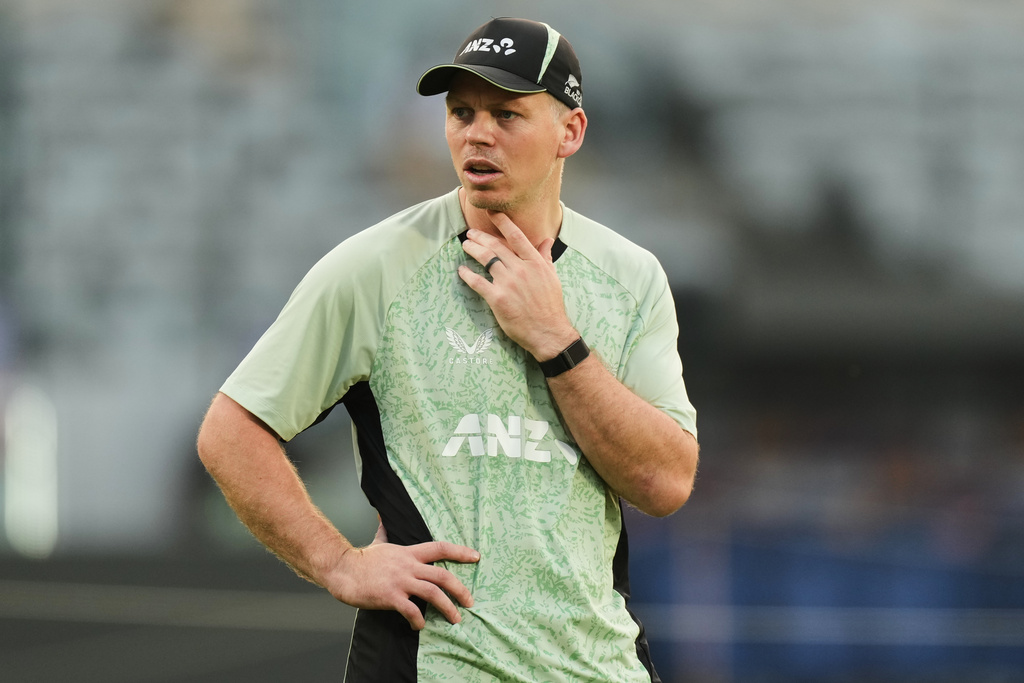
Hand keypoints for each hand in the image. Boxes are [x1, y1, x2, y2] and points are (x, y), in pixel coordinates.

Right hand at [323, 521, 479, 629]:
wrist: (342, 570)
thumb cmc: (360, 559)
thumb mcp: (378, 543)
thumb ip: (385, 532)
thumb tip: (383, 519)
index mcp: (408, 553)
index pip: (440, 548)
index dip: (460, 552)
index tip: (476, 556)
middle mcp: (408, 566)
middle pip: (442, 575)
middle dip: (460, 590)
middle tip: (470, 602)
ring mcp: (400, 581)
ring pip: (433, 593)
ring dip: (447, 608)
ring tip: (455, 619)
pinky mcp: (390, 597)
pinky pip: (411, 610)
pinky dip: (419, 620)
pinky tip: (419, 626)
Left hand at [458, 212, 577, 359]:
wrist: (548, 331)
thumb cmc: (551, 305)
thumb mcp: (552, 277)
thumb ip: (545, 257)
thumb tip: (546, 240)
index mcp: (535, 262)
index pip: (516, 236)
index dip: (503, 222)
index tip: (492, 213)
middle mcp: (521, 269)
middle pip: (496, 246)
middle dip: (480, 237)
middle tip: (470, 233)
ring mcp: (508, 283)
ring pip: (486, 259)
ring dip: (473, 250)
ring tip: (466, 245)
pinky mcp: (497, 299)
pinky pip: (478, 282)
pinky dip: (468, 275)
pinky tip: (462, 270)